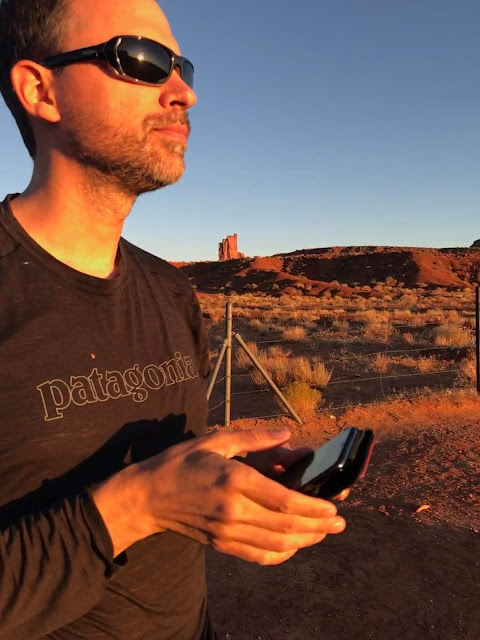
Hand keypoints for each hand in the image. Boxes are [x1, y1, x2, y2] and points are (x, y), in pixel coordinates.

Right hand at [94, 429, 346, 565]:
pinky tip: (293, 546)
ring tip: (324, 534)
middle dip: (318, 526)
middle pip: (286, 526)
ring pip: (276, 545)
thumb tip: (287, 434)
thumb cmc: (181, 462)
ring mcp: (226, 532)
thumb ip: (254, 438)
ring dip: (306, 541)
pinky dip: (281, 554)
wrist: (146, 497)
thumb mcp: (215, 440)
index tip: (333, 506)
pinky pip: (258, 556)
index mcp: (234, 480)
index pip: (284, 501)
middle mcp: (233, 510)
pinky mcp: (221, 544)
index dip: (313, 507)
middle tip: (339, 523)